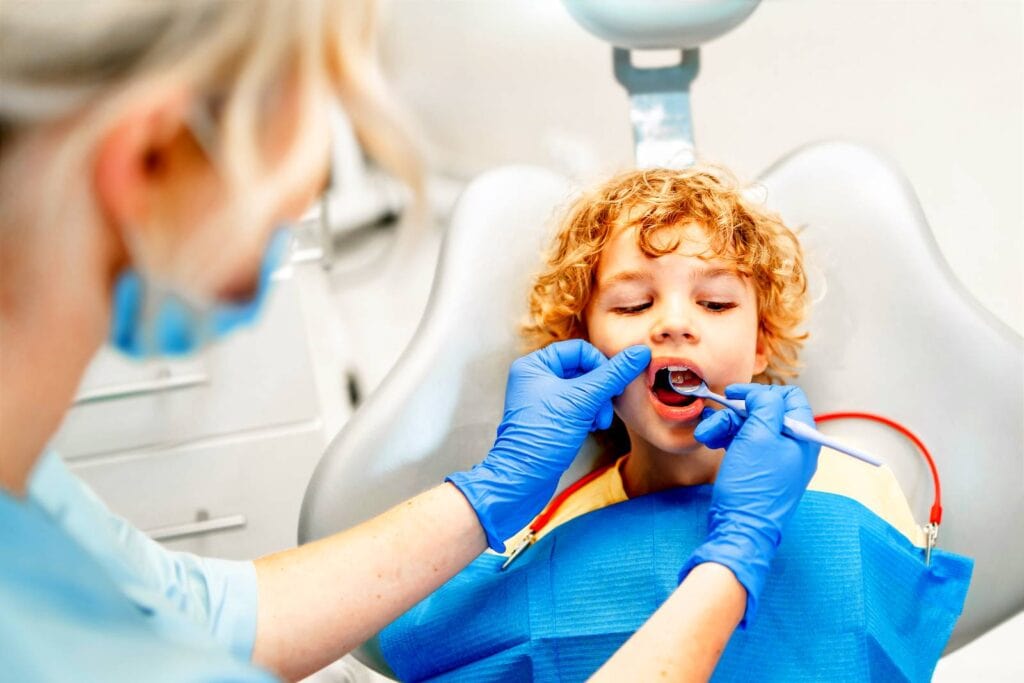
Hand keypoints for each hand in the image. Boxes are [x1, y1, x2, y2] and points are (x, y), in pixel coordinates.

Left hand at [447, 340, 650, 549]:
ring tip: (599, 422)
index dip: (600, 365)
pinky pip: (579, 406)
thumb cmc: (544, 436)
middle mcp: (536, 378)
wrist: (523, 479)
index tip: (612, 384)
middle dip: (600, 389)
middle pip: (583, 369)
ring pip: (584, 389)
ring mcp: (543, 399)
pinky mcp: (551, 418)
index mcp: (534, 365)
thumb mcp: (583, 401)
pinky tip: (591, 428)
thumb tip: (641, 353)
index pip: (579, 349)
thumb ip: (613, 375)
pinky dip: (590, 415)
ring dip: (598, 404)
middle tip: (607, 407)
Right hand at [683, 384, 819, 624]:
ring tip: (705, 436)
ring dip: (724, 425)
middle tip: (715, 418)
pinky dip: (726, 439)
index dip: (760, 392)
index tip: (734, 394)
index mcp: (803, 437)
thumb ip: (765, 405)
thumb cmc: (754, 486)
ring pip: (749, 427)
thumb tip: (760, 396)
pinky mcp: (758, 471)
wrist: (740, 530)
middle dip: (736, 412)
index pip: (790, 397)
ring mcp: (776, 460)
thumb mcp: (760, 435)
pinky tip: (710, 443)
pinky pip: (743, 444)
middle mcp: (794, 447)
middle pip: (765, 412)